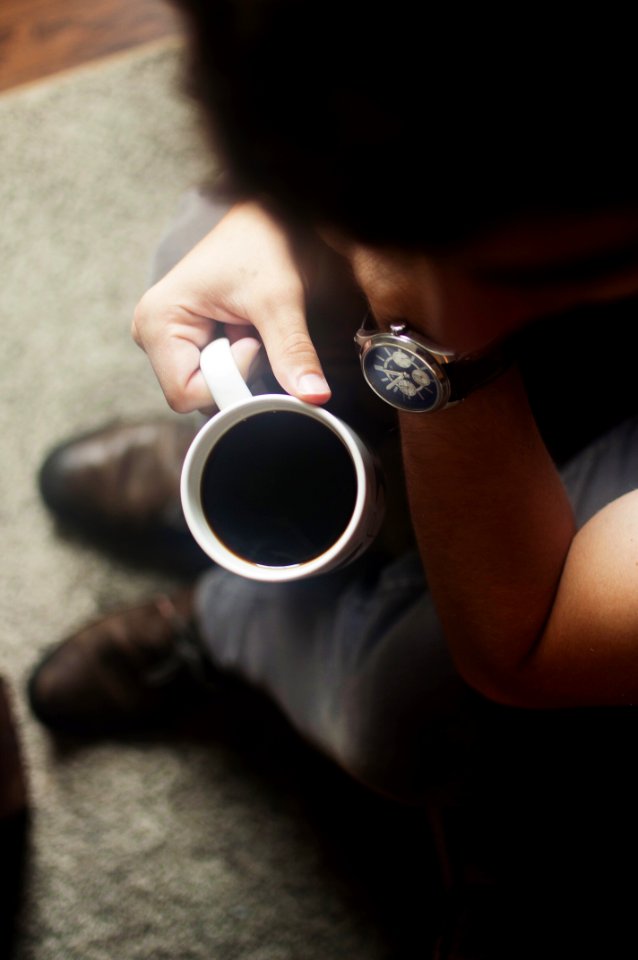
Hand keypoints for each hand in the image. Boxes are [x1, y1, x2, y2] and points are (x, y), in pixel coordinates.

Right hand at [132, 201, 330, 412]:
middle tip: (254, 331)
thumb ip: (292, 352)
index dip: (229, 380)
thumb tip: (315, 398)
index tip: (252, 341)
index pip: (186, 394)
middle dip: (236, 374)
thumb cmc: (265, 243)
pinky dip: (242, 363)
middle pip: (197, 395)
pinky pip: (217, 377)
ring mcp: (168, 340)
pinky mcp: (186, 342)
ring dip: (242, 369)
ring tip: (249, 326)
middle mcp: (151, 334)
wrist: (268, 216)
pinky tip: (246, 330)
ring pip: (210, 389)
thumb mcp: (279, 300)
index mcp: (156, 321)